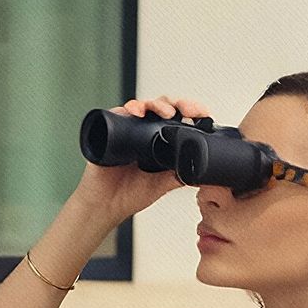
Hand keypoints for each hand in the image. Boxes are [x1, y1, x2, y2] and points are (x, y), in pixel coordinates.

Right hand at [73, 93, 213, 222]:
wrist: (106, 204)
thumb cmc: (130, 194)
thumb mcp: (162, 185)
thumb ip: (179, 176)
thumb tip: (202, 173)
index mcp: (161, 141)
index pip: (178, 118)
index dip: (190, 112)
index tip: (202, 114)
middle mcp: (146, 131)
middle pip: (164, 107)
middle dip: (179, 103)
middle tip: (187, 110)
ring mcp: (129, 129)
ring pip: (146, 106)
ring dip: (157, 104)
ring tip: (166, 112)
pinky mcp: (112, 129)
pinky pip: (120, 112)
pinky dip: (130, 108)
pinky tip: (136, 112)